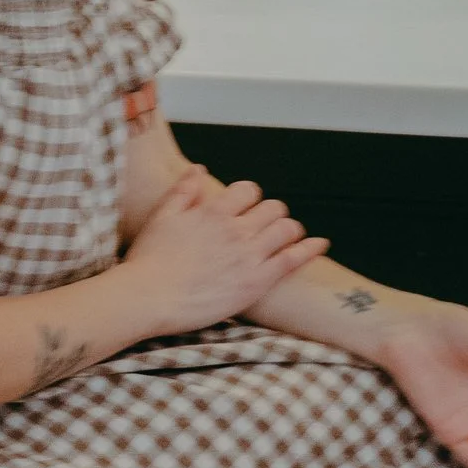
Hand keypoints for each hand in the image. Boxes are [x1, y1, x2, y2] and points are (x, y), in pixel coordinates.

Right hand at [126, 168, 326, 332]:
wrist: (148, 298)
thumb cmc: (150, 261)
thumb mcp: (162, 216)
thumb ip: (183, 191)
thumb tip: (198, 169)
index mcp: (213, 211)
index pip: (248, 190)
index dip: (251, 197)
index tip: (247, 208)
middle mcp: (235, 229)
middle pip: (273, 208)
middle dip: (272, 213)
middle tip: (266, 226)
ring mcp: (249, 255)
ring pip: (287, 229)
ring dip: (290, 230)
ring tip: (288, 236)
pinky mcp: (256, 281)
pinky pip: (293, 259)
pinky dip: (310, 248)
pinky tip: (320, 244)